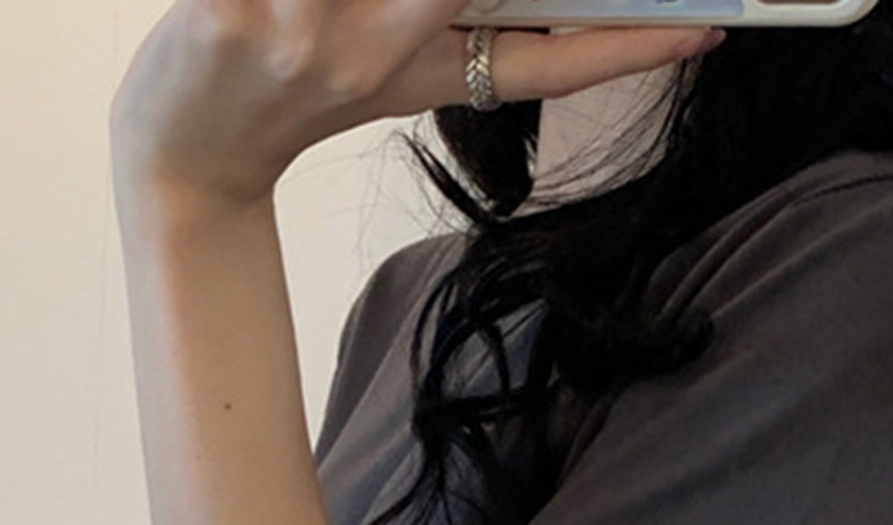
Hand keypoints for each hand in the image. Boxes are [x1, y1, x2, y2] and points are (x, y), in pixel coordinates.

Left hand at [109, 0, 722, 211]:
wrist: (187, 144)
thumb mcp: (399, 70)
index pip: (552, 57)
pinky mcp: (237, 12)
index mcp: (434, 69)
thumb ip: (482, 39)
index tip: (704, 28)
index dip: (629, 45)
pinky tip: (262, 8)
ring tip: (343, 22)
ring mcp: (311, 31)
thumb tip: (532, 22)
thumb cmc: (294, 92)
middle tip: (518, 9)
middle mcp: (383, 52)